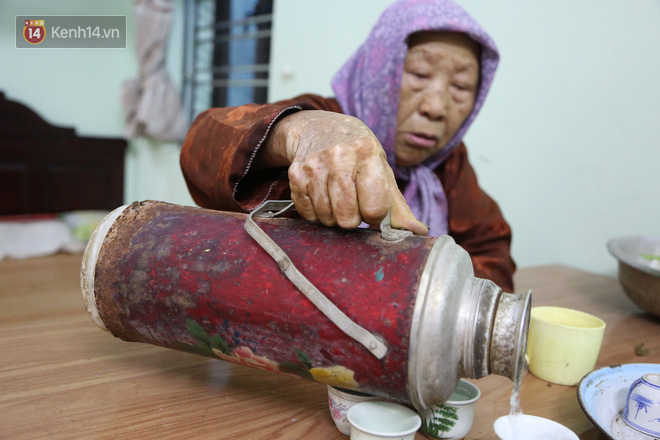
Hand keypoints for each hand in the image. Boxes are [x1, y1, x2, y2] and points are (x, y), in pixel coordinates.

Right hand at [262, 111, 427, 234]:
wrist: (319, 128)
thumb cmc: (358, 154)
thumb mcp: (381, 171)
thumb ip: (398, 206)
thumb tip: (418, 232)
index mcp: (368, 154)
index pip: (375, 206)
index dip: (375, 213)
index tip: (372, 205)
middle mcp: (340, 157)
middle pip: (348, 217)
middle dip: (352, 218)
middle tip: (352, 202)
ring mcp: (315, 165)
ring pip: (327, 218)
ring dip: (334, 216)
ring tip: (337, 197)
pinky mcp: (296, 174)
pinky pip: (308, 213)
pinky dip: (316, 213)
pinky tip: (321, 195)